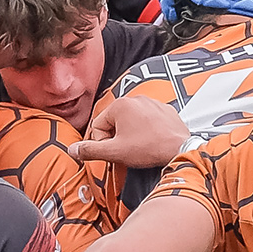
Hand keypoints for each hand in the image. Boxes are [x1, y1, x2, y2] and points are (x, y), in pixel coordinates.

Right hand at [74, 96, 188, 169]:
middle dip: (117, 138)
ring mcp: (152, 102)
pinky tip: (153, 142)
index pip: (98, 126)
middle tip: (128, 151)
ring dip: (131, 135)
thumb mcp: (114, 152)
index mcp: (120, 105)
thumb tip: (72, 150)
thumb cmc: (148, 149)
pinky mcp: (165, 110)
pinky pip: (148, 121)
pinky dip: (147, 131)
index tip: (116, 152)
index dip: (103, 143)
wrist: (180, 149)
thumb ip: (90, 150)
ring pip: (131, 122)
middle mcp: (136, 98)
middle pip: (114, 122)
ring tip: (142, 147)